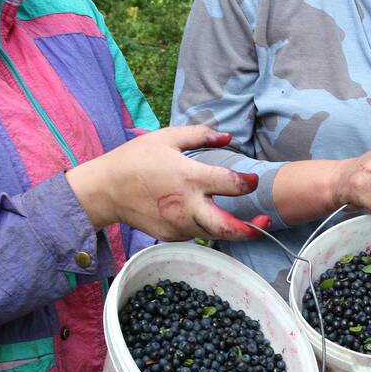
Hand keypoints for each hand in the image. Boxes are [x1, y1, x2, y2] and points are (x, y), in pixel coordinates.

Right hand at [67, 126, 270, 241]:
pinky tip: (202, 216)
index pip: (230, 185)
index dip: (248, 183)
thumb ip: (200, 135)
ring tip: (243, 223)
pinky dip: (203, 227)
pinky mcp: (170, 236)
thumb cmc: (135, 159)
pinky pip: (194, 233)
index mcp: (189, 178)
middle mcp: (186, 206)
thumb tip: (228, 136)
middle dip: (251, 230)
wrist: (104, 190)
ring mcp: (177, 224)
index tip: (253, 181)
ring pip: (213, 234)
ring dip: (229, 229)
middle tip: (265, 223)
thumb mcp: (166, 138)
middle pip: (227, 227)